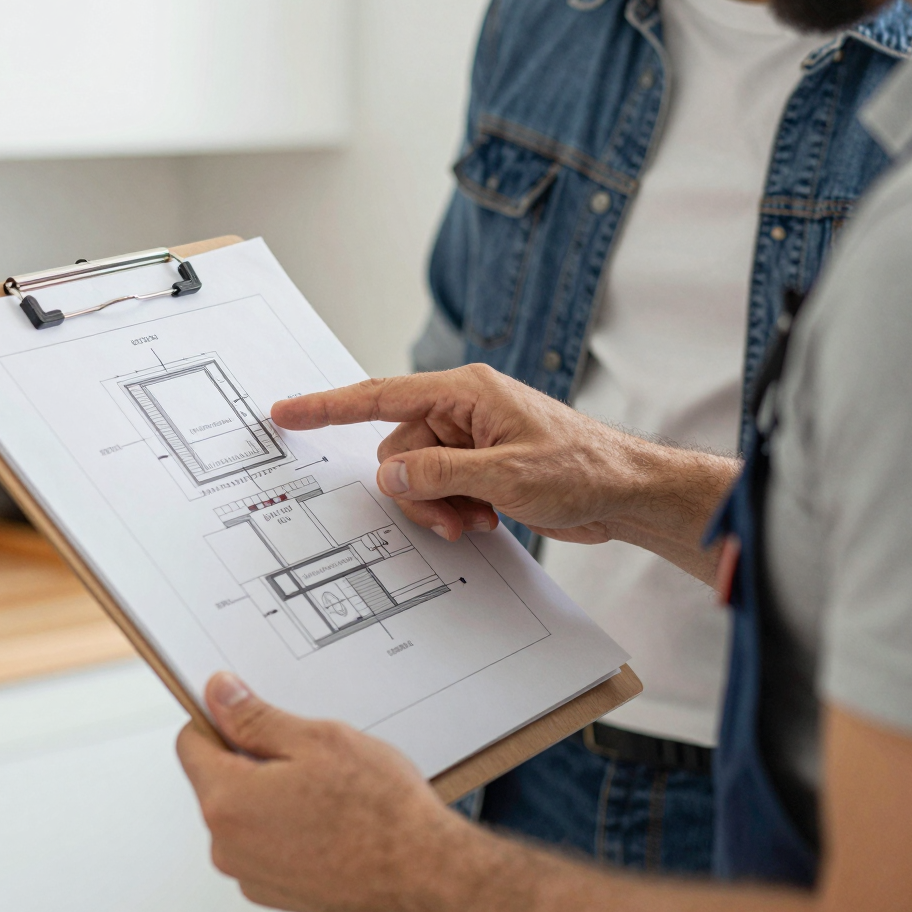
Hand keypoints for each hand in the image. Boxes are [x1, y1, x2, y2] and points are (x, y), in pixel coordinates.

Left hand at [176, 673, 465, 911]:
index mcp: (227, 800)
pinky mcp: (276, 892)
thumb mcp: (317, 739)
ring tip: (330, 793)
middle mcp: (228, 845)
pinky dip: (290, 829)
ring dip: (275, 795)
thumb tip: (220, 695)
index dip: (221, 718)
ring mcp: (251, 875)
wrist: (424, 876)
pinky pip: (268, 845)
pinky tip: (332, 822)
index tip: (248, 712)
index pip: (191, 742)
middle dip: (255, 759)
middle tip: (310, 755)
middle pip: (220, 779)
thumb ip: (255, 717)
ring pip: (247, 813)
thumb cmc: (380, 813)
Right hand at [272, 365, 737, 577]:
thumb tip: (390, 472)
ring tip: (477, 519)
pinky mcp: (481, 467)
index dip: (327, 406)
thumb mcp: (506, 475)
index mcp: (464, 392)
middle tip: (454, 516)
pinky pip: (440, 489)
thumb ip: (440, 473)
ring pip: (416, 476)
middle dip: (416, 490)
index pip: (380, 397)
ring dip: (438, 506)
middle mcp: (462, 410)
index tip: (285, 411)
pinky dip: (454, 509)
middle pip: (397, 450)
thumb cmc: (581, 468)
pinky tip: (487, 519)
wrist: (625, 492)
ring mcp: (471, 440)